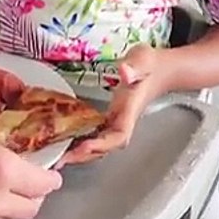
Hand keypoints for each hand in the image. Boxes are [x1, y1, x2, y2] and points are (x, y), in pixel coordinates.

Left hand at [57, 45, 163, 166]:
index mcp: (130, 109)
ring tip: (59, 157)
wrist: (160, 70)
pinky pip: (97, 135)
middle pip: (107, 146)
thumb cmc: (150, 64)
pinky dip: (82, 141)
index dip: (103, 144)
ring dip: (81, 152)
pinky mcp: (111, 118)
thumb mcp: (143, 59)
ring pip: (101, 144)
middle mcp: (124, 120)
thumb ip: (135, 67)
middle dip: (85, 154)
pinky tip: (66, 142)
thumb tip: (125, 72)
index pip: (119, 135)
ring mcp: (117, 121)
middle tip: (62, 159)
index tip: (84, 146)